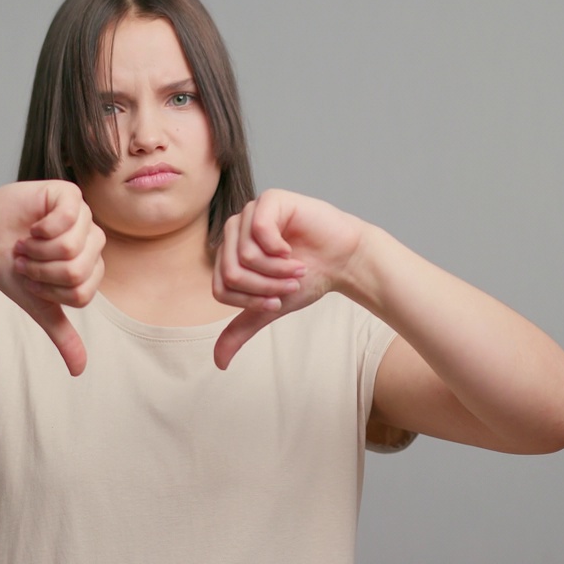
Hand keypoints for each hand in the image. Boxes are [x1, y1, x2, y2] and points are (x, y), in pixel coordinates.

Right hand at [0, 181, 104, 375]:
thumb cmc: (10, 268)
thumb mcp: (37, 305)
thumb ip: (61, 334)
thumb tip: (80, 370)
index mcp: (90, 266)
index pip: (82, 292)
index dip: (50, 290)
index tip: (33, 280)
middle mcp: (91, 240)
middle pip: (78, 270)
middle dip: (42, 271)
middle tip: (27, 261)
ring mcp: (83, 216)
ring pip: (71, 247)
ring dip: (39, 250)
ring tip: (27, 243)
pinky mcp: (69, 195)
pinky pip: (69, 218)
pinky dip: (42, 228)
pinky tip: (32, 225)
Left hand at [212, 189, 365, 369]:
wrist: (344, 261)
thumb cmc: (308, 279)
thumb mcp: (270, 307)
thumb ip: (241, 329)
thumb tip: (218, 363)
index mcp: (228, 253)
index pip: (221, 288)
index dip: (251, 300)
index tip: (278, 299)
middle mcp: (234, 231)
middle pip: (230, 273)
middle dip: (265, 287)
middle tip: (291, 284)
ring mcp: (250, 213)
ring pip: (244, 255)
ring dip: (276, 271)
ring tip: (296, 269)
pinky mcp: (270, 200)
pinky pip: (258, 230)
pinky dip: (279, 250)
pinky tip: (294, 250)